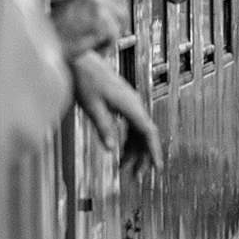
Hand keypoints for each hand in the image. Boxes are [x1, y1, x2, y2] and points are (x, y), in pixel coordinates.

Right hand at [48, 0, 126, 53]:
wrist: (44, 44)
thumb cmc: (55, 32)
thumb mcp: (74, 10)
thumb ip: (93, 7)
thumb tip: (114, 12)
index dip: (118, 14)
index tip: (115, 25)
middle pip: (122, 9)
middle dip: (119, 25)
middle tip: (108, 38)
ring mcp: (97, 5)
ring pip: (120, 23)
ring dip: (111, 37)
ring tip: (95, 43)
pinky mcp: (100, 20)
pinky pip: (114, 36)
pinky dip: (105, 47)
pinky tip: (92, 48)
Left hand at [70, 51, 160, 178]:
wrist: (81, 61)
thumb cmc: (85, 81)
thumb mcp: (92, 107)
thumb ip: (103, 128)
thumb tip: (111, 149)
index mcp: (130, 105)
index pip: (148, 132)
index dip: (154, 151)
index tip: (157, 169)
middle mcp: (134, 104)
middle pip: (145, 134)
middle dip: (142, 156)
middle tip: (135, 177)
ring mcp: (130, 103)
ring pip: (138, 131)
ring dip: (134, 150)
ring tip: (124, 168)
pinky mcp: (123, 102)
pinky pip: (131, 125)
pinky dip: (128, 139)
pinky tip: (121, 151)